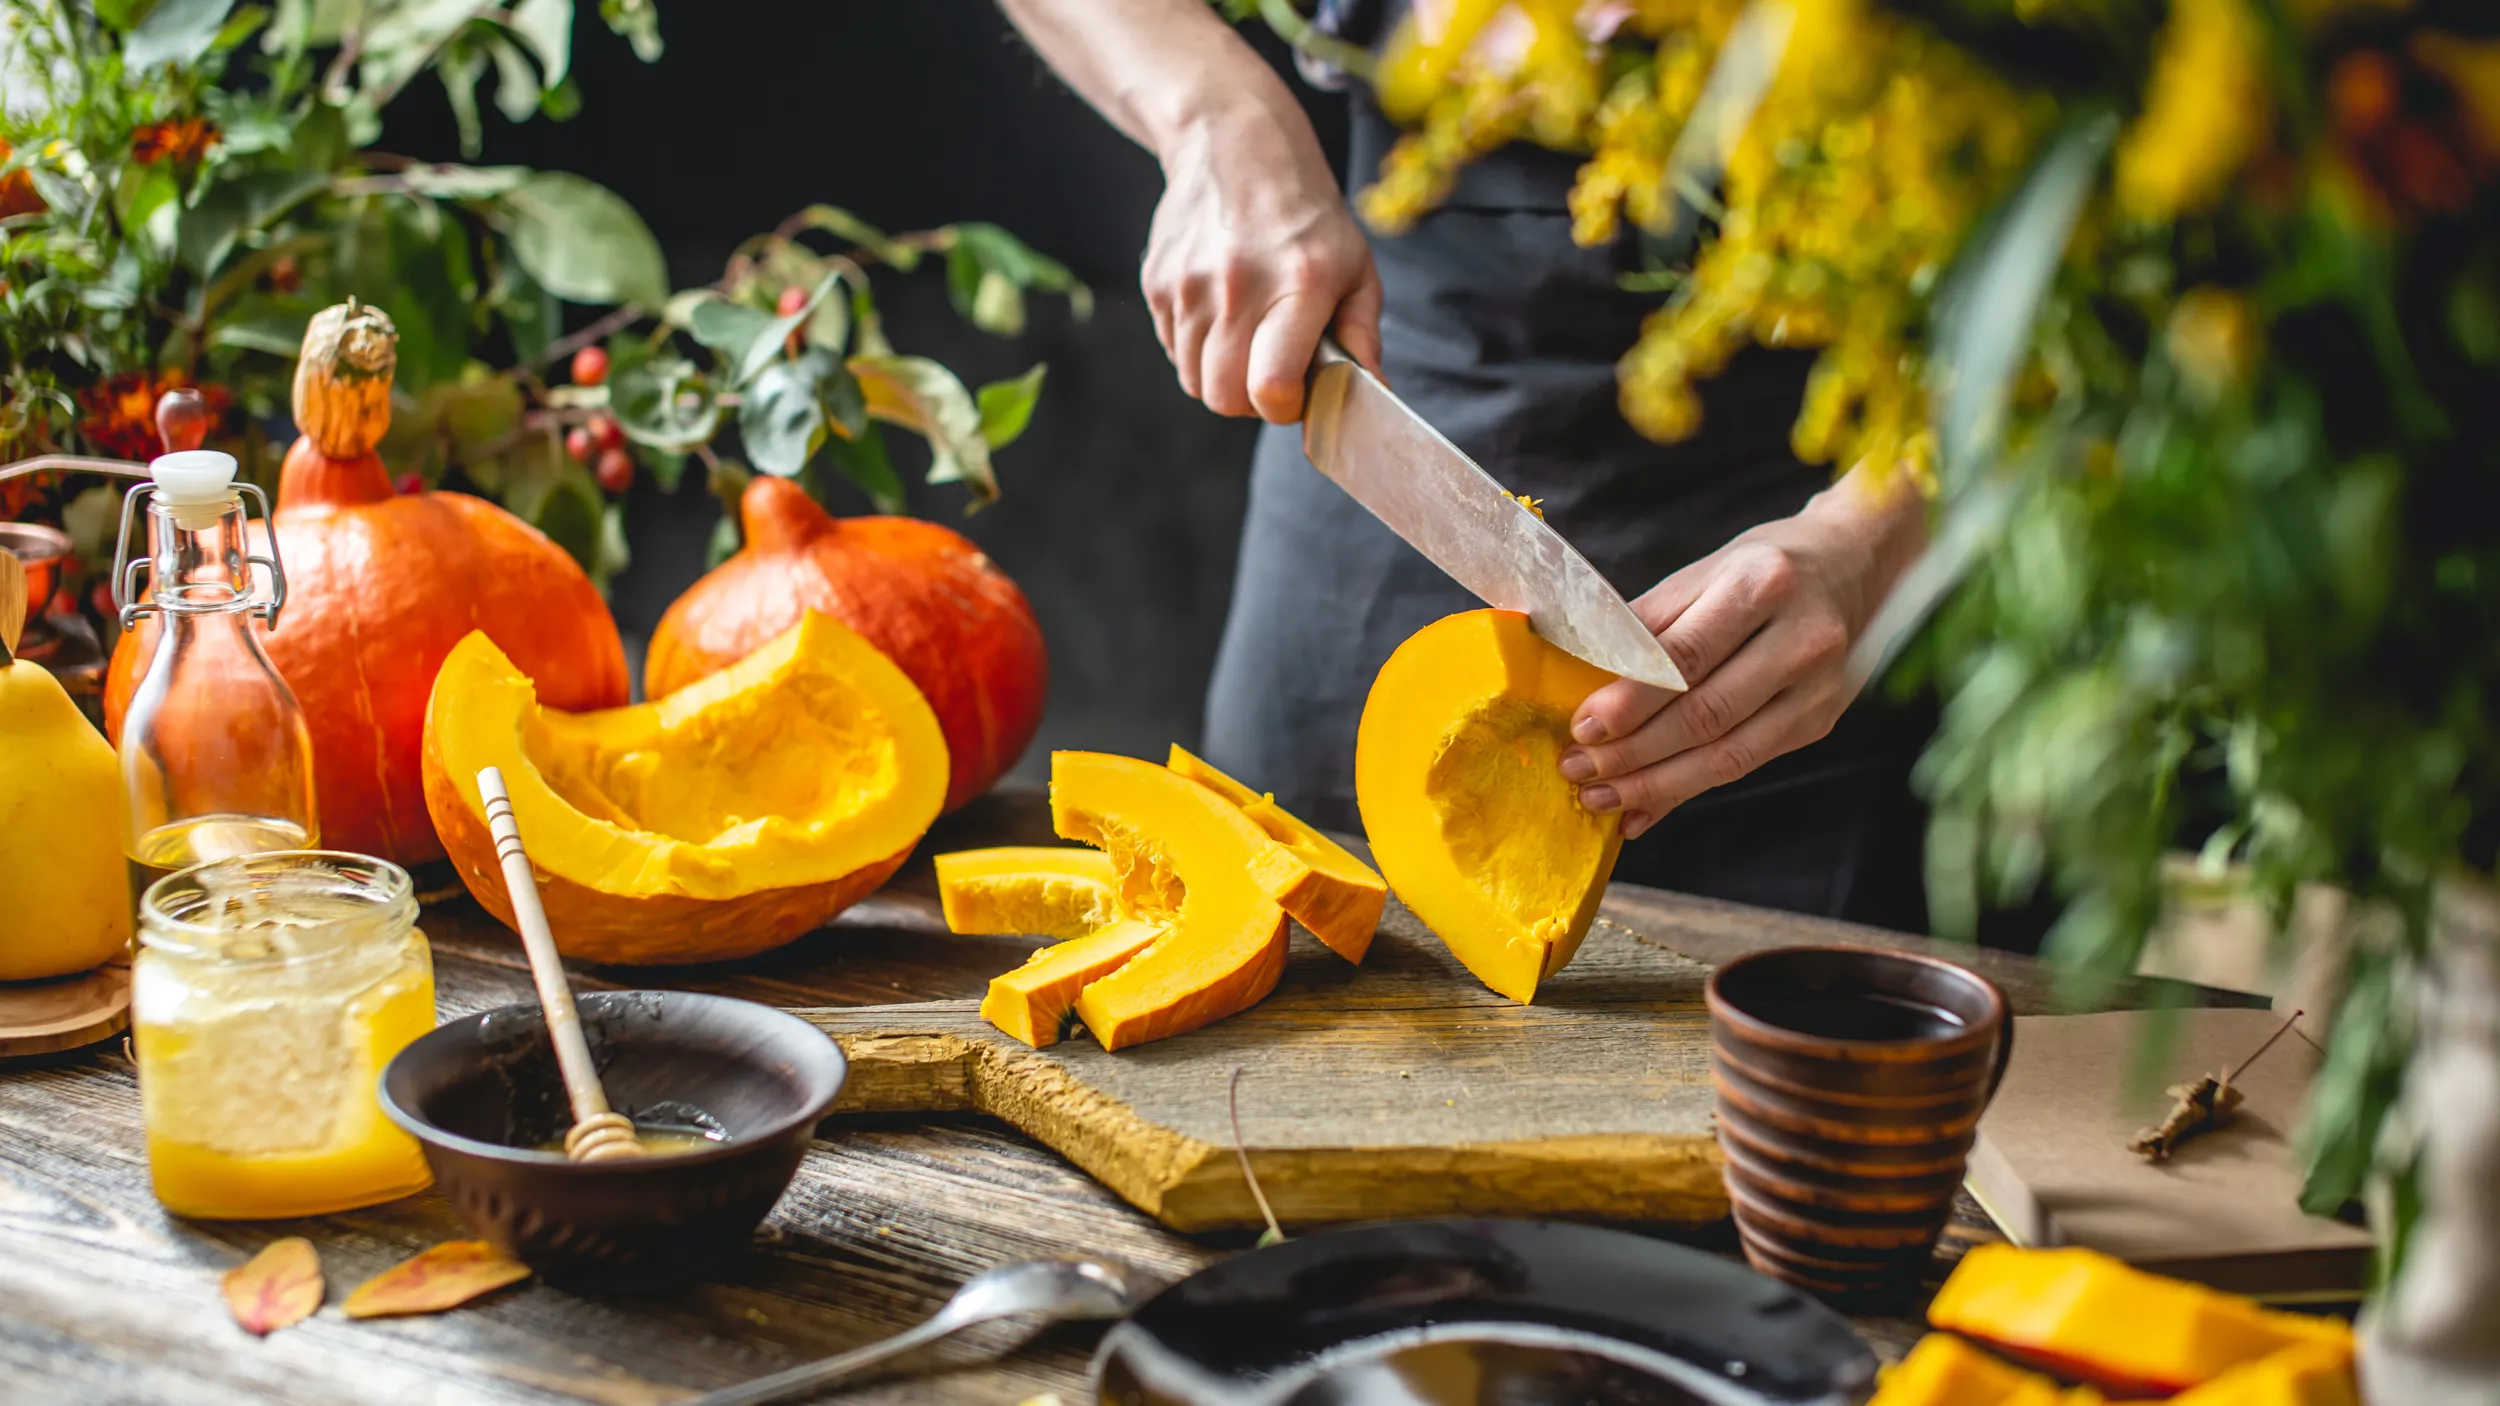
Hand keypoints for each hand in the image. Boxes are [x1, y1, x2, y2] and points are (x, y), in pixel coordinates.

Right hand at [1145, 105, 1382, 422]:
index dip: (1283, 407)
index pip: (1271, 386)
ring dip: (1222, 376)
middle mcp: (1237, 285)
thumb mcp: (1354, 265)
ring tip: (1248, 340)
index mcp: (1299, 282)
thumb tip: (1372, 390)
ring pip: (1194, 381)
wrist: (1234, 143)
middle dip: (1250, 401)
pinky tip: (1222, 314)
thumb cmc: (1305, 212)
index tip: (1296, 393)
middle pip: (1223, 397)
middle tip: (1272, 372)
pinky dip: (1197, 349)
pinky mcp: (1157, 283)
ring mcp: (1189, 285)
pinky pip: (1174, 351)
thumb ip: (1362, 334)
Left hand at [1558, 469, 1927, 838]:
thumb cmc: (1760, 568)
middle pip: (1706, 714)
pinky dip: (1686, 792)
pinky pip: (1744, 766)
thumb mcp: (1702, 574)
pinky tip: (1643, 809)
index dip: (1631, 700)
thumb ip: (1646, 626)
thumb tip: (1581, 680)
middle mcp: (1801, 638)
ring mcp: (1819, 687)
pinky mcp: (1819, 722)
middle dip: (1634, 752)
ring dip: (1656, 785)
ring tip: (1601, 798)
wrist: (1851, 566)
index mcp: (1763, 585)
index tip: (1583, 726)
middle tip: (1579, 770)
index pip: (1687, 656)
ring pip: (1727, 754)